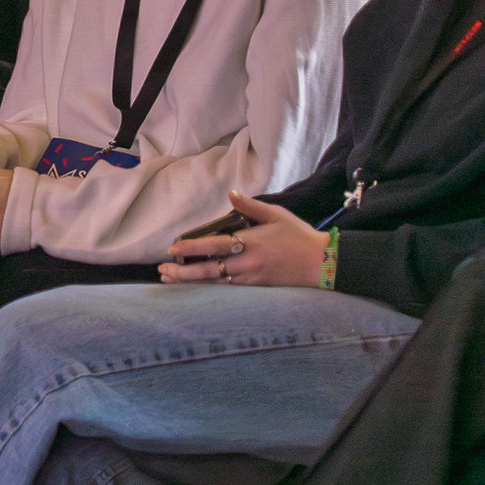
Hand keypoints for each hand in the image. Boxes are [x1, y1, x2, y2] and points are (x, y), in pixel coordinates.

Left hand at [160, 189, 327, 287]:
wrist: (321, 263)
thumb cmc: (299, 236)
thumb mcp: (276, 214)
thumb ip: (250, 206)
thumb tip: (232, 194)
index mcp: (250, 241)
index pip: (214, 245)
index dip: (191, 247)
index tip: (173, 247)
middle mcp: (247, 262)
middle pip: (208, 269)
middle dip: (182, 271)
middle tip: (163, 269)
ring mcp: (251, 278)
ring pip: (214, 283)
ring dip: (190, 282)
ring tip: (170, 280)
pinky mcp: (256, 289)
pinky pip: (227, 290)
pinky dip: (208, 289)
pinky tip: (195, 287)